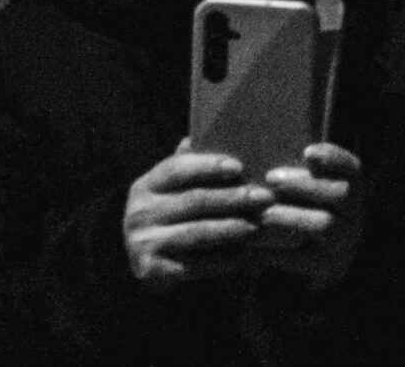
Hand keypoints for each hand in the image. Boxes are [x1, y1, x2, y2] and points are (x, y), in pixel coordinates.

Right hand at [124, 141, 271, 289]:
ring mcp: (142, 242)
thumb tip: (207, 133)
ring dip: (232, 229)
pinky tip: (245, 255)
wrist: (151, 268)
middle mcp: (139, 212)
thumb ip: (190, 167)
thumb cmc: (175, 221)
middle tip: (265, 197)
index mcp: (147, 185)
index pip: (177, 168)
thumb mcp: (176, 192)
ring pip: (196, 233)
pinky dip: (222, 260)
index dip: (208, 166)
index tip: (239, 166)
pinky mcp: (151, 271)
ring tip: (259, 226)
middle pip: (193, 201)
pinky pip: (193, 265)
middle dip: (232, 198)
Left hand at [248, 142, 363, 289]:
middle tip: (271, 178)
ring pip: (324, 224)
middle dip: (304, 184)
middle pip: (340, 194)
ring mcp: (344, 244)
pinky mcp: (327, 270)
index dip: (333, 158)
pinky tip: (255, 244)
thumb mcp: (308, 193)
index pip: (352, 169)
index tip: (307, 152)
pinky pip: (305, 258)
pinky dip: (278, 250)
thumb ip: (300, 175)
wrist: (315, 266)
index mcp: (352, 192)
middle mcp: (354, 216)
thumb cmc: (303, 215)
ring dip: (292, 216)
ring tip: (264, 214)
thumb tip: (274, 151)